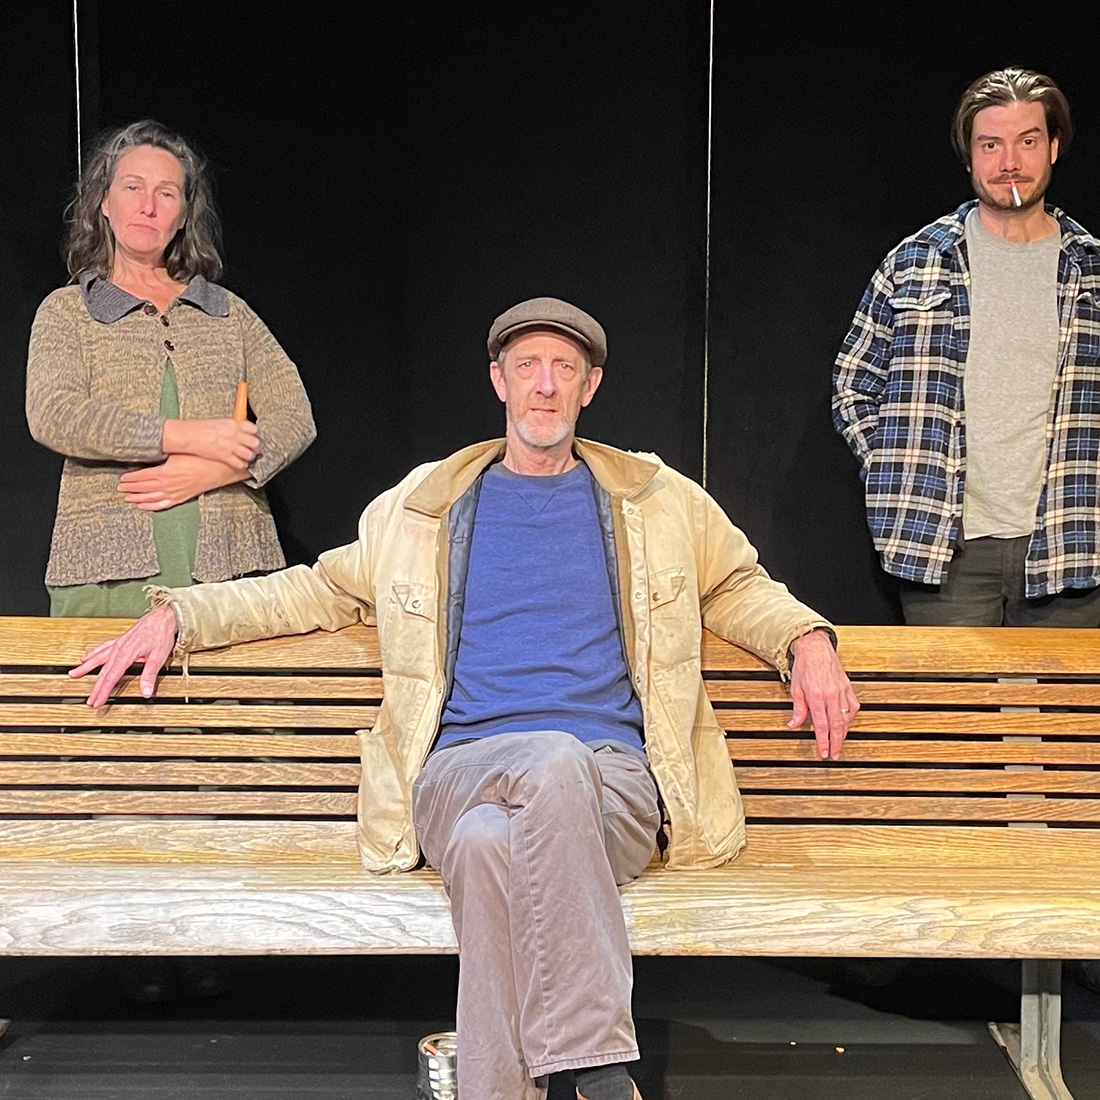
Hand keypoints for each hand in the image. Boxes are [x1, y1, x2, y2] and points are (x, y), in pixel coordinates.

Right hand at [69, 604, 177, 706]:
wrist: (163, 617)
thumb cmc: (161, 634)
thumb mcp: (158, 657)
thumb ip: (149, 676)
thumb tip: (146, 692)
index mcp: (126, 654)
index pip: (111, 678)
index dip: (103, 691)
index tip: (97, 702)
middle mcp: (118, 649)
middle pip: (103, 671)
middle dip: (95, 687)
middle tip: (89, 699)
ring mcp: (118, 643)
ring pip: (98, 658)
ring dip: (86, 668)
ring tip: (73, 674)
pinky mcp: (120, 640)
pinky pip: (102, 648)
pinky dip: (93, 653)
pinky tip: (86, 657)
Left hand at [118, 454, 246, 509]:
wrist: (221, 469)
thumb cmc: (202, 457)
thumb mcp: (180, 451)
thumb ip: (164, 453)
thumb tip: (150, 449)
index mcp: (166, 472)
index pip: (142, 477)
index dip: (130, 479)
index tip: (122, 479)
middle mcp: (169, 485)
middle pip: (144, 488)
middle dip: (131, 489)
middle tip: (120, 489)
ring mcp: (176, 492)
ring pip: (152, 498)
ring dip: (138, 499)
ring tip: (128, 498)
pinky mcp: (183, 497)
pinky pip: (164, 504)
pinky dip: (152, 506)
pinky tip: (144, 506)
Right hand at [162, 417, 259, 468]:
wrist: (188, 435)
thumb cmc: (201, 428)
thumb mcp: (220, 423)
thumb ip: (232, 427)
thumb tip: (240, 430)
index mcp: (233, 424)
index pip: (253, 428)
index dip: (254, 434)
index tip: (253, 437)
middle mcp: (234, 435)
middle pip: (255, 442)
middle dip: (255, 447)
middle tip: (254, 449)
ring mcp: (231, 446)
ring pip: (250, 454)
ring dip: (249, 457)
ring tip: (247, 458)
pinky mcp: (225, 456)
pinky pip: (240, 464)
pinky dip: (241, 465)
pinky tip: (239, 464)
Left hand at [787, 628, 859, 759]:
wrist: (816, 648)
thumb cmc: (805, 666)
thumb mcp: (795, 688)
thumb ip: (797, 709)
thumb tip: (794, 724)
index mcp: (816, 696)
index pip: (821, 725)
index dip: (823, 741)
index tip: (824, 752)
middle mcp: (831, 695)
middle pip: (836, 725)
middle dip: (836, 742)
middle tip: (835, 754)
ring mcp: (841, 691)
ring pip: (846, 717)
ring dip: (843, 732)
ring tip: (839, 743)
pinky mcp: (848, 687)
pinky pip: (853, 706)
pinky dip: (850, 717)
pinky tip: (846, 724)